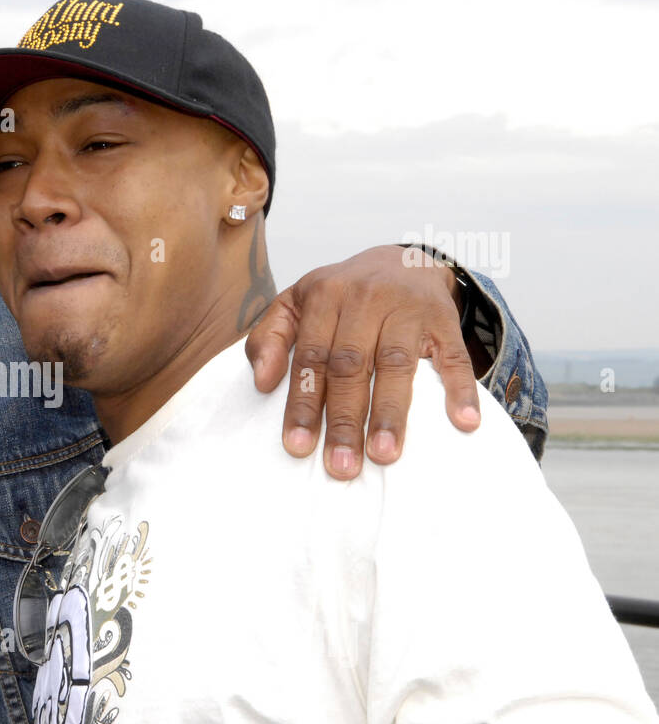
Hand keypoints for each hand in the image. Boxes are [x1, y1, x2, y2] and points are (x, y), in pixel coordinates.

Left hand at [244, 245, 480, 479]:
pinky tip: (462, 422)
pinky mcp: (444, 320)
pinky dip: (459, 389)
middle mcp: (366, 299)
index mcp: (325, 297)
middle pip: (352, 366)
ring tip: (384, 454)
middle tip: (341, 465)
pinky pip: (454, 356)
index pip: (312, 358)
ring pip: (397, 365)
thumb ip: (269, 338)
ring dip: (391, 413)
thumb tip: (261, 382)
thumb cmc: (343, 294)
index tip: (298, 445)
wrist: (402, 258)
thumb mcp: (295, 302)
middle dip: (345, 419)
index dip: (304, 404)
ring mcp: (408, 309)